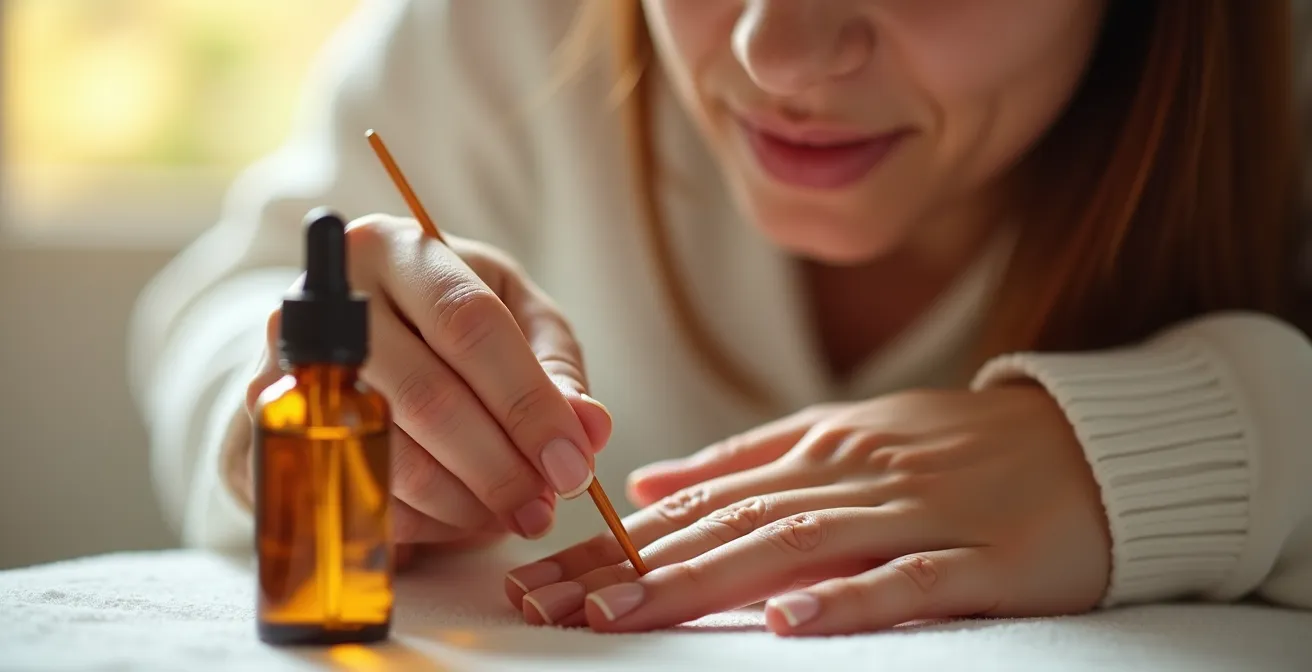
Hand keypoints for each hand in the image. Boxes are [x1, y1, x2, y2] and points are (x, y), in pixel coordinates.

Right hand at [232, 214, 612, 546]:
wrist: (340, 336)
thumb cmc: (446, 320)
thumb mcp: (515, 319)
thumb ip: (556, 369)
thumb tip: (590, 428)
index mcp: (400, 249)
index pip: (471, 325)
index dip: (528, 402)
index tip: (573, 463)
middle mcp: (329, 298)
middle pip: (426, 396)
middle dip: (498, 466)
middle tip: (543, 508)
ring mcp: (282, 364)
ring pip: (386, 454)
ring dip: (462, 504)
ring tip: (511, 515)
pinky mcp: (262, 432)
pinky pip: (350, 492)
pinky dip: (416, 522)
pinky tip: (458, 518)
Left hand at [504, 388, 1109, 634]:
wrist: (1093, 444)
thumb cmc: (958, 450)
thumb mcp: (845, 438)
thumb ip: (749, 463)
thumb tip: (649, 485)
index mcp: (816, 450)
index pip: (697, 502)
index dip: (614, 542)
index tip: (541, 573)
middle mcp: (851, 475)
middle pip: (724, 525)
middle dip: (629, 568)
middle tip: (548, 604)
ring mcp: (915, 513)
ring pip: (792, 546)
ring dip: (702, 581)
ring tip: (624, 615)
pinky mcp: (982, 557)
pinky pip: (908, 581)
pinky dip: (847, 599)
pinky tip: (789, 619)